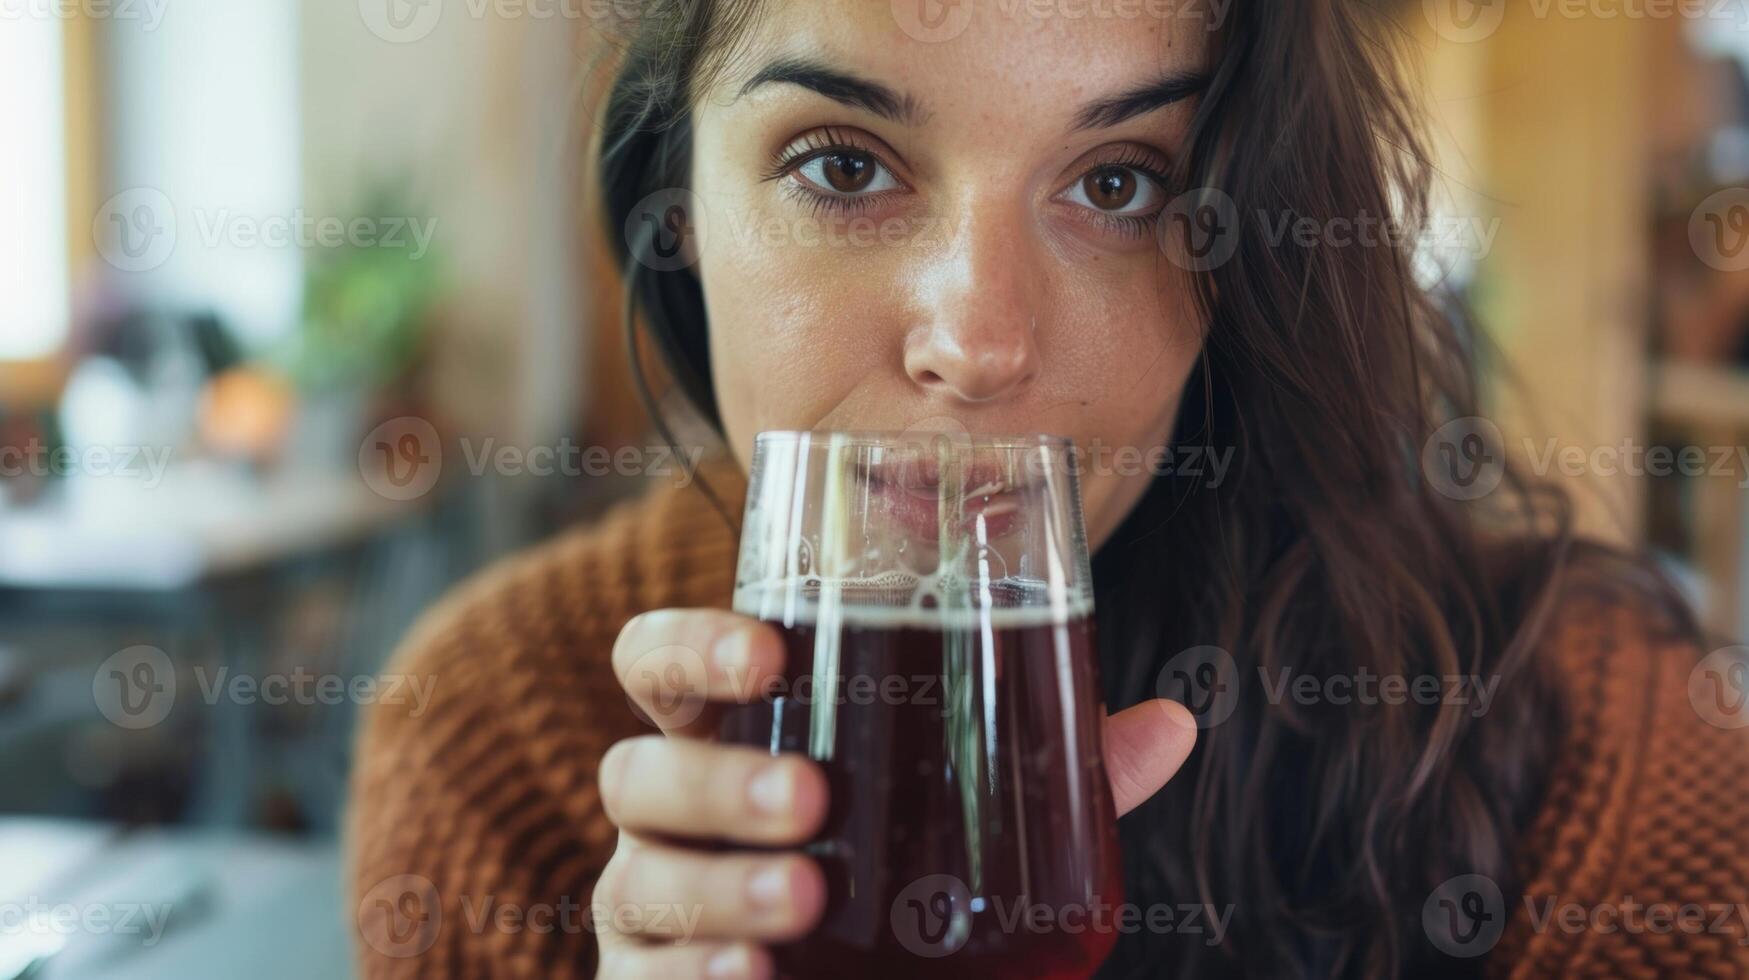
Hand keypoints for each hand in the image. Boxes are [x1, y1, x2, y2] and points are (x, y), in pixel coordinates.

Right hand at [593, 609, 1197, 979]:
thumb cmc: (891, 877)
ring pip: (637, 882)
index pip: (659, 663)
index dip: (690, 645)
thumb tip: (1175, 722)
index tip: (769, 654)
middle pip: (633, 770)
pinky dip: (698, 976)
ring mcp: (650, 909)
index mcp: (732, 738)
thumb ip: (1057, 773)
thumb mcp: (972, 818)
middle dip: (715, 778)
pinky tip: (756, 978)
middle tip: (815, 798)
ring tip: (803, 897)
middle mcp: (671, 817)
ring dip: (719, 887)